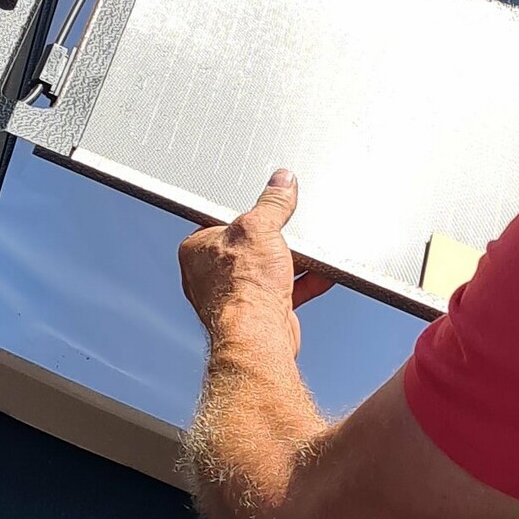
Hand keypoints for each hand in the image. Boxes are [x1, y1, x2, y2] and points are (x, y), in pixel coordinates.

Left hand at [179, 170, 332, 345]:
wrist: (258, 337)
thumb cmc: (243, 287)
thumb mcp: (260, 227)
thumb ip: (272, 202)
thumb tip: (282, 181)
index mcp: (197, 249)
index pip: (223, 220)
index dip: (248, 213)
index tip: (267, 207)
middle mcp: (210, 275)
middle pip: (250, 245)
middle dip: (275, 240)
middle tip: (290, 232)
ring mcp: (235, 296)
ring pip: (269, 269)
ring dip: (292, 262)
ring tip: (310, 252)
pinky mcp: (259, 313)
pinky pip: (286, 290)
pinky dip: (305, 281)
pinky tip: (322, 273)